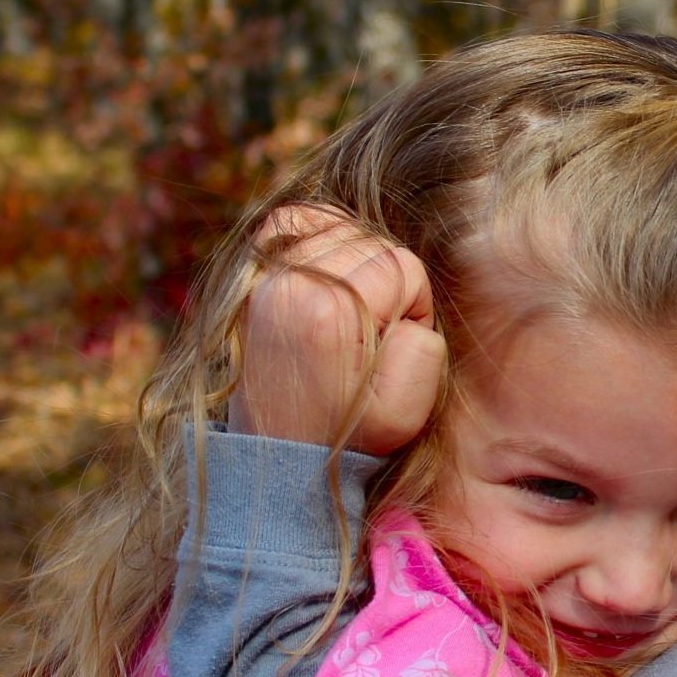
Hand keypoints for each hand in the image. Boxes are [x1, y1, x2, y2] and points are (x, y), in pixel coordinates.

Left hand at [232, 204, 446, 455]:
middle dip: (386, 284)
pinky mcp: (253, 276)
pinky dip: (322, 235)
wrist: (277, 455)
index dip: (415, 306)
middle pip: (373, 243)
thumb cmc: (344, 436)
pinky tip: (330, 274)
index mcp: (328, 310)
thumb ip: (423, 347)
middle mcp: (289, 282)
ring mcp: (265, 276)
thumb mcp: (403, 413)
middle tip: (370, 336)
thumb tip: (406, 296)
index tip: (391, 349)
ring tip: (350, 312)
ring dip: (357, 263)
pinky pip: (298, 221)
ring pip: (342, 229)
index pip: (403, 267)